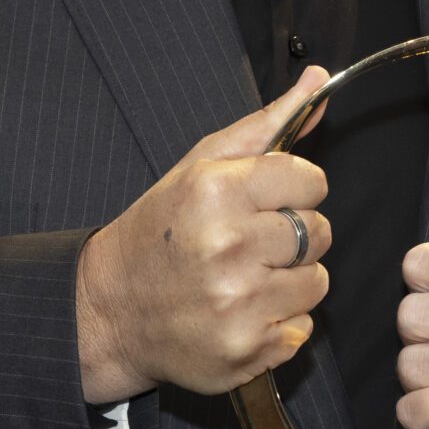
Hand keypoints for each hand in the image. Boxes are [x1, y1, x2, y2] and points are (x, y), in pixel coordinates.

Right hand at [75, 67, 331, 400]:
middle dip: (292, 236)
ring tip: (245, 279)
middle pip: (319, 232)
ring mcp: (238, 303)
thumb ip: (267, 125)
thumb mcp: (201, 165)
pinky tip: (242, 313)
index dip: (293, 190)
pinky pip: (302, 330)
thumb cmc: (161, 231)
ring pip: (316, 282)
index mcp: (217, 191)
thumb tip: (318, 78)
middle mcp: (228, 246)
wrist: (110, 310)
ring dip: (290, 282)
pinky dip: (279, 324)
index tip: (266, 201)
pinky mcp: (246, 350)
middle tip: (249, 244)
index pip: (311, 181)